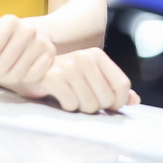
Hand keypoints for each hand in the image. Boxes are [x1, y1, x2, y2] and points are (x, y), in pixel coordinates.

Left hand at [0, 14, 55, 86]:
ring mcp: (41, 42)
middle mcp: (27, 29)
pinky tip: (16, 72)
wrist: (38, 32)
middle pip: (2, 64)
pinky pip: (32, 77)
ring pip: (16, 74)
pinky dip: (22, 79)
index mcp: (9, 21)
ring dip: (4, 78)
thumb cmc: (7, 37)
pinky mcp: (50, 55)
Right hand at [19, 47, 140, 113]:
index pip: (122, 86)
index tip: (104, 104)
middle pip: (107, 99)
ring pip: (90, 105)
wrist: (27, 71)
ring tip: (70, 97)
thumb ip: (112, 88)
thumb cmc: (62, 79)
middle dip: (95, 106)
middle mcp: (83, 57)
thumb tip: (135, 100)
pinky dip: (67, 106)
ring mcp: (67, 66)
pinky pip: (71, 104)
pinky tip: (59, 97)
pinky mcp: (52, 77)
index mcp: (96, 55)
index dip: (116, 102)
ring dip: (80, 108)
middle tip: (81, 99)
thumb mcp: (89, 79)